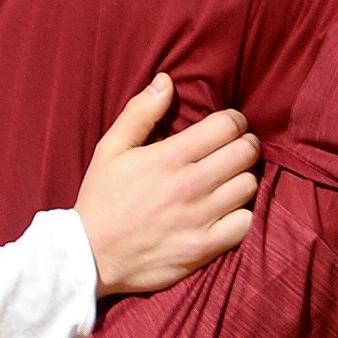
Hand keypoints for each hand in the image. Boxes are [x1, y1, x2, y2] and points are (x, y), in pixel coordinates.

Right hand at [75, 73, 259, 295]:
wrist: (89, 256)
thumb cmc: (101, 198)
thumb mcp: (110, 149)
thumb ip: (140, 112)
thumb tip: (166, 81)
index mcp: (169, 157)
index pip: (228, 125)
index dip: (234, 121)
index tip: (228, 126)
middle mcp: (189, 185)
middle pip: (246, 152)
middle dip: (245, 145)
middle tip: (234, 149)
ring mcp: (199, 218)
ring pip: (249, 185)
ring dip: (244, 178)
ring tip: (229, 180)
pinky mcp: (204, 247)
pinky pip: (246, 223)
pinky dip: (243, 215)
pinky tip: (228, 210)